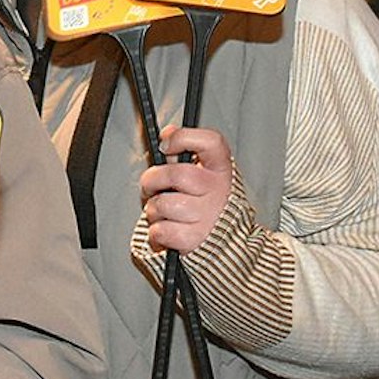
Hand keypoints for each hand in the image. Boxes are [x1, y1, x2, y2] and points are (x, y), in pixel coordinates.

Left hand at [139, 125, 233, 254]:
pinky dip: (157, 233)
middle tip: (152, 187)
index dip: (184, 138)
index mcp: (221, 170)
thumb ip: (186, 152)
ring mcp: (206, 216)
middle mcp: (217, 191)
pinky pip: (160, 230)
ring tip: (164, 213)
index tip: (167, 145)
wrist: (226, 245)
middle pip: (175, 174)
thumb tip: (168, 132)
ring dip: (153, 211)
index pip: (210, 142)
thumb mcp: (206, 174)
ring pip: (161, 205)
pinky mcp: (193, 239)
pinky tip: (168, 230)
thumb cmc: (210, 205)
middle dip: (152, 180)